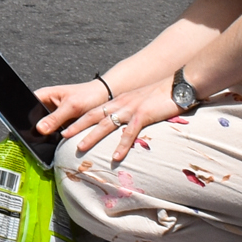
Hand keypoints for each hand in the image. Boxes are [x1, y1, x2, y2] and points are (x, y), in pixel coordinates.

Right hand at [30, 77, 116, 143]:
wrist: (105, 99)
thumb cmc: (88, 95)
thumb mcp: (71, 106)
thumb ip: (55, 118)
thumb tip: (40, 129)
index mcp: (43, 96)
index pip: (26, 107)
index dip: (24, 119)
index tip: (27, 130)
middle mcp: (45, 106)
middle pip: (33, 120)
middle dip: (36, 129)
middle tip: (39, 138)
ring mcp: (52, 117)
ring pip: (43, 128)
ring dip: (45, 135)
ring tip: (49, 141)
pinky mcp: (60, 125)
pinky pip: (52, 134)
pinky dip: (54, 138)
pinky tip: (56, 143)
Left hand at [52, 81, 180, 165]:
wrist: (180, 84)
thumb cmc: (162, 96)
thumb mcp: (140, 103)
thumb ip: (130, 112)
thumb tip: (123, 125)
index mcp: (119, 101)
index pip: (94, 110)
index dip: (78, 118)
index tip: (65, 126)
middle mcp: (121, 103)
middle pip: (93, 115)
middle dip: (76, 125)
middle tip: (61, 135)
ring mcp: (131, 109)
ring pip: (106, 124)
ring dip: (91, 136)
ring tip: (79, 147)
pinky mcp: (144, 115)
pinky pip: (130, 132)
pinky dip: (122, 145)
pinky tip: (115, 157)